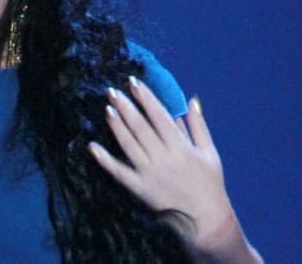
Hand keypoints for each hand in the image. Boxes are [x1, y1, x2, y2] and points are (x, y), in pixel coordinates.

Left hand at [87, 78, 238, 252]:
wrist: (205, 220)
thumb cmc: (209, 183)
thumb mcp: (210, 153)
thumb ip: (198, 126)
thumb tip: (192, 100)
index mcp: (182, 148)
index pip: (160, 116)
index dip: (146, 98)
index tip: (134, 82)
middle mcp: (164, 159)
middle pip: (141, 128)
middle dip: (126, 107)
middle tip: (112, 91)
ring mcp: (150, 174)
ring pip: (129, 145)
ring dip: (116, 126)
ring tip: (107, 109)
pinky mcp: (140, 188)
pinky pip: (119, 172)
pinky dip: (104, 160)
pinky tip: (92, 146)